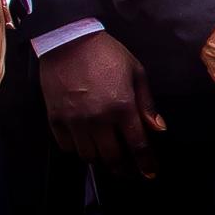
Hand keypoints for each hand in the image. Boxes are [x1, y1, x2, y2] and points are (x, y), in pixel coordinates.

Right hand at [39, 30, 160, 176]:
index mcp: (122, 107)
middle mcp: (98, 118)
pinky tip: (86, 145)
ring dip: (100, 160)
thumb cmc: (107, 54)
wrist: (69, 41)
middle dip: (123, 169)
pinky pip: (66, 146)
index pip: (137, 145)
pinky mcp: (55, 118)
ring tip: (108, 157)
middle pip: (112, 157)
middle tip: (130, 173)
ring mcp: (74, 120)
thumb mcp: (136, 73)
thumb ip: (147, 104)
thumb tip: (159, 129)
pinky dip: (77, 150)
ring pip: (88, 155)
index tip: (150, 173)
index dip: (145, 163)